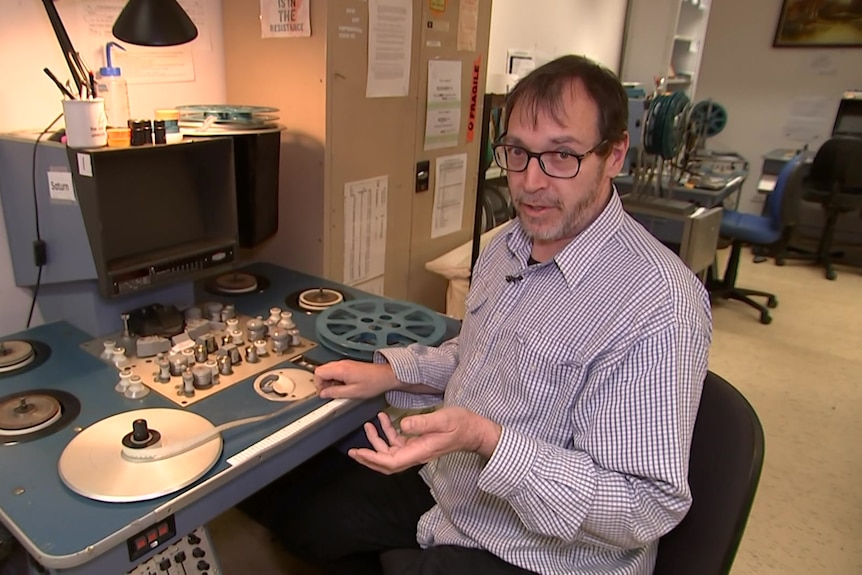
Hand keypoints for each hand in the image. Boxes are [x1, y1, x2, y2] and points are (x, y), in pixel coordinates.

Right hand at [314, 359, 400, 398]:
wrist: (386, 376)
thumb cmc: (374, 383)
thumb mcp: (353, 392)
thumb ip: (335, 392)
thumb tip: (323, 394)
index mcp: (340, 369)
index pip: (318, 372)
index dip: (318, 384)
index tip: (324, 392)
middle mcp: (341, 364)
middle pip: (321, 370)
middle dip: (322, 382)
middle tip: (330, 392)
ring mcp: (345, 363)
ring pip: (328, 370)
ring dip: (329, 380)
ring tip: (338, 389)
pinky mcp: (349, 365)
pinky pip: (336, 370)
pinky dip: (335, 378)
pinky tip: (344, 385)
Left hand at [348, 407, 501, 474]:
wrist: (475, 430)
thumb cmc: (462, 424)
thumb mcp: (442, 419)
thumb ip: (422, 422)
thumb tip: (402, 425)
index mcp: (420, 451)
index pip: (391, 461)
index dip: (372, 459)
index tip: (358, 453)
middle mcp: (416, 454)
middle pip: (387, 462)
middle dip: (369, 457)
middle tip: (353, 450)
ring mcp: (418, 449)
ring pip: (391, 452)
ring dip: (378, 441)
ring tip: (369, 425)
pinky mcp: (420, 443)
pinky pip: (400, 443)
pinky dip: (389, 433)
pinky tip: (386, 421)